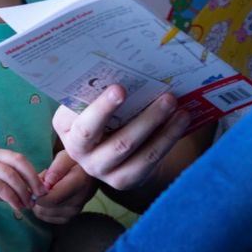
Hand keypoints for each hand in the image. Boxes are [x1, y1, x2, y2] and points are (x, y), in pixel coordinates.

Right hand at [0, 145, 44, 214]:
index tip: (41, 187)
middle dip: (32, 180)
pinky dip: (12, 198)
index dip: (33, 172)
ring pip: (12, 176)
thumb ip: (7, 182)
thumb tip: (32, 190)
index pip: (18, 158)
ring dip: (23, 192)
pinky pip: (2, 188)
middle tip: (40, 195)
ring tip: (28, 204)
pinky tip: (16, 207)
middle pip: (18, 163)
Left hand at [32, 150, 98, 223]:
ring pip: (43, 213)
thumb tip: (47, 184)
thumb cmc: (75, 162)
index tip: (36, 181)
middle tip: (40, 181)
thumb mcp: (67, 156)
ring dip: (38, 201)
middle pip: (44, 207)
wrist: (89, 173)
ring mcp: (74, 211)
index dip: (37, 192)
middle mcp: (78, 201)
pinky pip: (47, 217)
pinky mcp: (69, 216)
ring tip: (44, 188)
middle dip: (36, 195)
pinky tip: (46, 196)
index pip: (51, 198)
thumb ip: (57, 168)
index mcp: (79, 183)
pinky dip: (42, 207)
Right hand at [52, 86, 190, 190]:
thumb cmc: (93, 112)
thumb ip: (94, 92)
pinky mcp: (128, 179)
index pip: (85, 126)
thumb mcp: (85, 103)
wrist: (99, 143)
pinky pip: (152, 160)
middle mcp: (84, 158)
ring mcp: (107, 173)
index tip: (121, 88)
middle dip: (147, 120)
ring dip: (164, 129)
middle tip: (167, 96)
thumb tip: (123, 72)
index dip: (102, 109)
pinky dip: (168, 138)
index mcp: (70, 133)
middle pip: (120, 144)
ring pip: (142, 155)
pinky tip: (181, 120)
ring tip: (179, 108)